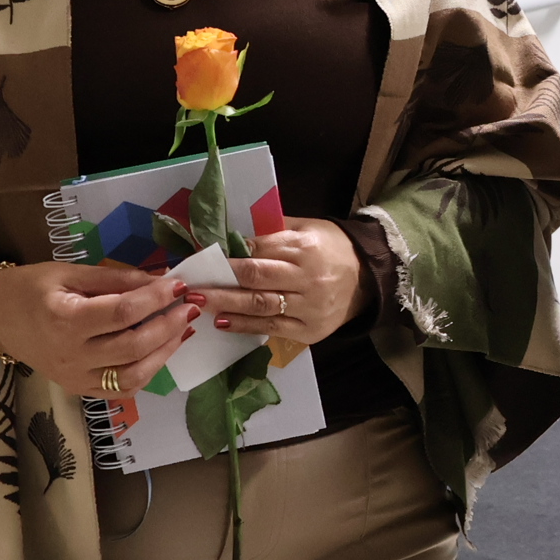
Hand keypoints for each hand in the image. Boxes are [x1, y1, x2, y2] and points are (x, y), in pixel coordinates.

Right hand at [0, 260, 195, 398]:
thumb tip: (159, 278)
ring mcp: (75, 378)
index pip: (122, 313)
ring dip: (165, 353)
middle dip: (168, 326)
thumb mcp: (70, 273)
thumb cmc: (32, 289)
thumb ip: (115, 278)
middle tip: (189, 306)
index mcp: (65, 320)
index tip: (179, 284)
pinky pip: (122, 389)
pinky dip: (148, 372)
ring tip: (184, 329)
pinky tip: (163, 350)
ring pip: (132, 376)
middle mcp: (71, 355)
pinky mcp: (79, 390)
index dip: (155, 299)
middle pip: (132, 346)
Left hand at [196, 217, 365, 349]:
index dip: (228, 254)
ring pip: (259, 305)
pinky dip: (243, 325)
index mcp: (304, 247)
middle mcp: (307, 277)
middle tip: (190, 283)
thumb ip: (272, 232)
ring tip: (198, 303)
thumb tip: (231, 236)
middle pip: (255, 277)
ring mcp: (309, 306)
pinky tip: (221, 322)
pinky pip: (271, 327)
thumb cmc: (331, 248)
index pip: (258, 249)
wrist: (368, 279)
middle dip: (220, 280)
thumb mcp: (306, 229)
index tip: (202, 257)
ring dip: (225, 303)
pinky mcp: (309, 330)